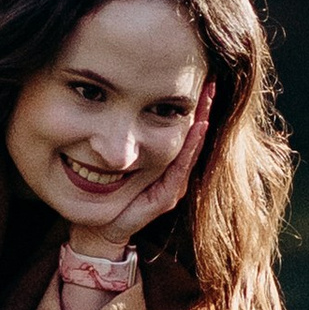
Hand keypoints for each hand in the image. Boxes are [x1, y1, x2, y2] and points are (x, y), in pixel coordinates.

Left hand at [96, 80, 213, 250]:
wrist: (98, 230)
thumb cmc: (106, 194)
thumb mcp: (118, 160)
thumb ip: (127, 140)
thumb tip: (122, 102)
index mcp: (165, 164)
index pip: (183, 130)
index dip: (193, 106)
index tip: (201, 79)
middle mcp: (173, 175)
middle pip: (193, 137)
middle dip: (202, 108)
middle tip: (210, 81)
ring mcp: (171, 187)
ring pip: (191, 150)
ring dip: (200, 122)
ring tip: (207, 98)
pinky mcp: (164, 198)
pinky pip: (180, 169)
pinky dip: (190, 147)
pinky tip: (197, 127)